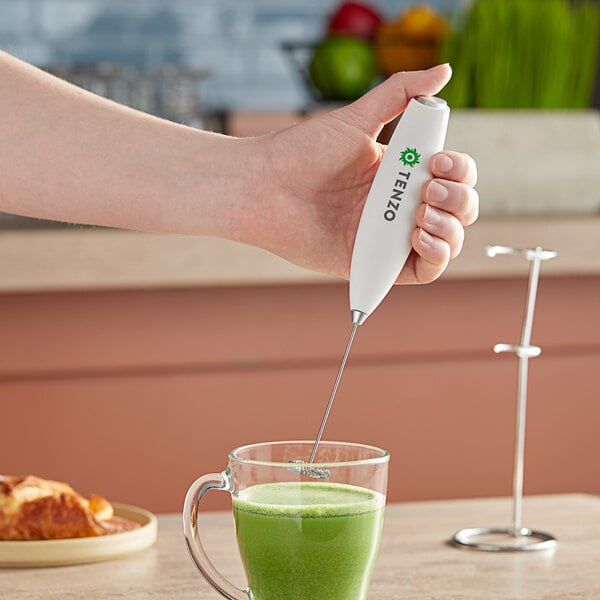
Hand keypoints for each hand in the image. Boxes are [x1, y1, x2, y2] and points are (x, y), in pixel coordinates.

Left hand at [249, 64, 477, 282]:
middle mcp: (400, 205)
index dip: (460, 171)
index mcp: (402, 173)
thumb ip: (401, 92)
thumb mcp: (356, 118)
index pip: (454, 176)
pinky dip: (436, 258)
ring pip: (448, 241)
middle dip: (459, 199)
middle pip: (459, 209)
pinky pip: (423, 272)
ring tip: (421, 214)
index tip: (439, 162)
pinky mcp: (377, 263)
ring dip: (450, 228)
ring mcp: (390, 237)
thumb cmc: (303, 153)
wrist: (265, 188)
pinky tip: (418, 237)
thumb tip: (444, 69)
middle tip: (428, 190)